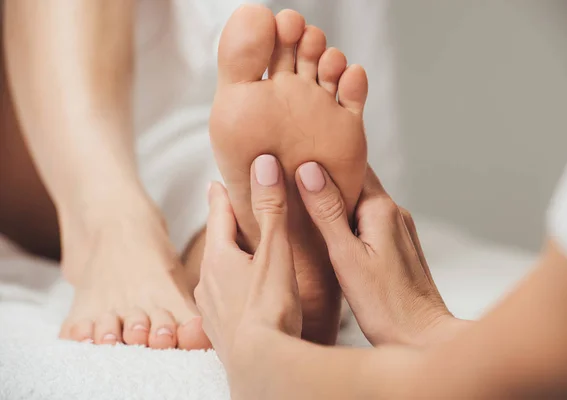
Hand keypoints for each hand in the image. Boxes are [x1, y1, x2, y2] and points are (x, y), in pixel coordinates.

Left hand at [195, 155, 301, 373]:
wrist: (260, 365)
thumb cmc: (269, 308)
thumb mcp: (275, 252)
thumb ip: (271, 209)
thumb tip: (263, 164)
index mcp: (220, 257)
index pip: (219, 216)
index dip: (221, 197)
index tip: (217, 182)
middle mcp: (208, 281)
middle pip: (216, 245)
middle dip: (225, 228)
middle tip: (232, 215)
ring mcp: (211, 308)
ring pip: (217, 274)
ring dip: (228, 260)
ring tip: (241, 255)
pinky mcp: (220, 330)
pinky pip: (222, 299)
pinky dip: (231, 288)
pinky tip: (242, 297)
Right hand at [296, 163, 466, 346]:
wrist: (423, 338)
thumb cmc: (385, 305)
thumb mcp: (347, 257)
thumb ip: (327, 212)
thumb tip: (309, 171)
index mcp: (382, 209)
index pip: (353, 166)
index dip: (325, 159)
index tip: (298, 155)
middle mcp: (394, 214)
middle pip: (357, 183)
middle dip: (328, 180)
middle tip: (293, 178)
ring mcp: (398, 231)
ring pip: (361, 204)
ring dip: (336, 202)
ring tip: (304, 205)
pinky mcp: (397, 248)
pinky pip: (368, 223)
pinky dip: (348, 222)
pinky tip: (329, 235)